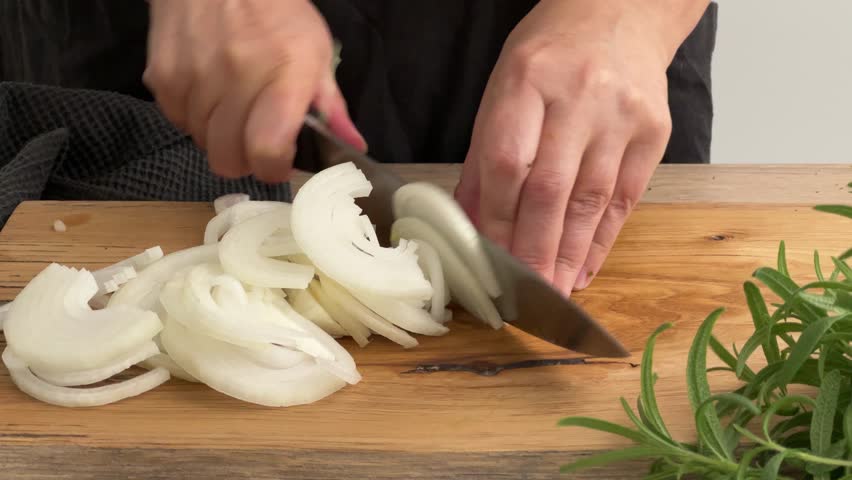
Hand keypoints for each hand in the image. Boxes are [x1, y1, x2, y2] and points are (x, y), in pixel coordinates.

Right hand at [143, 0, 365, 182]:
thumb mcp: (315, 50)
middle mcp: (235, 77)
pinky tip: (210, 92)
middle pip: (228, 158)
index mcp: (283, 75)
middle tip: (256, 138)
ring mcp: (193, 77)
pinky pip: (177, 121)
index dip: (273, 167)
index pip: (266, 149)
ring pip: (201, 143)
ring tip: (234, 105)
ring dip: (219, 135)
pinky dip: (194, 117)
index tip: (280, 161)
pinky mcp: (161, 76)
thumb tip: (352, 149)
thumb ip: (330, 106)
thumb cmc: (275, 10)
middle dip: (245, 158)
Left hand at [455, 0, 684, 295]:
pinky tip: (585, 268)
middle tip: (525, 296)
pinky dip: (602, 240)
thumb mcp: (502, 88)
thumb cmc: (551, 53)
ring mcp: (622, 115)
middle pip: (552, 189)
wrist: (620, 14)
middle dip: (536, 251)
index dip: (497, 219)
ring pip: (592, 201)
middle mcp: (579, 96)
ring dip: (570, 255)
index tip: (489, 260)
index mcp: (527, 80)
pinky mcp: (655, 133)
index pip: (508, 163)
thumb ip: (484, 156)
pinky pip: (625, 198)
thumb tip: (469, 221)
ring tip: (554, 294)